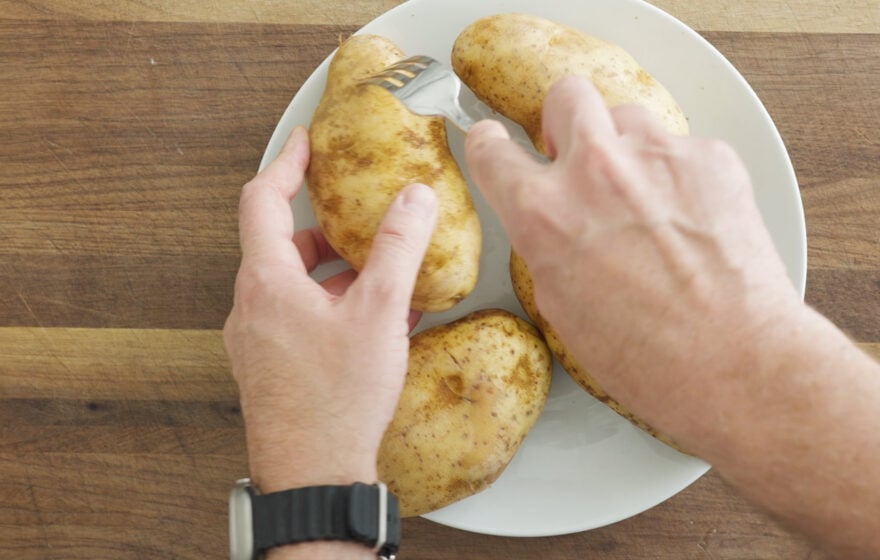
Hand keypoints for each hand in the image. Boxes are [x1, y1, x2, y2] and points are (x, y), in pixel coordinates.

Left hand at [223, 127, 437, 492]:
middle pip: (282, 246)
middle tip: (362, 222)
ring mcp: (257, 343)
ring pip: (293, 287)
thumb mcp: (379, 314)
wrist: (313, 476)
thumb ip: (397, 249)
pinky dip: (332, 309)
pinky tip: (377, 329)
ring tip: (383, 282)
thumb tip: (414, 197)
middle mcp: (251, 309)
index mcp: (267, 283)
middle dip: (326, 230)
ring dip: (335, 275)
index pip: (262, 200)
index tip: (305, 144)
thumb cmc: (337, 400)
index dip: (286, 164)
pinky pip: (299, 321)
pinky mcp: (272, 370)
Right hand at [464, 76, 801, 452]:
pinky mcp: (710, 157)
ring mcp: (656, 156)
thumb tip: (554, 227)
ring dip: (628, 146)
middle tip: (580, 156)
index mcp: (543, 214)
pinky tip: (693, 218)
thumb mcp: (562, 308)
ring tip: (646, 195)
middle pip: (566, 95)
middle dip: (567, 120)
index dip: (492, 146)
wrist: (735, 362)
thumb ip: (547, 246)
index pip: (490, 147)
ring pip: (629, 116)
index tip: (499, 145)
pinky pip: (684, 145)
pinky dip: (682, 174)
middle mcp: (594, 171)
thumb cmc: (651, 358)